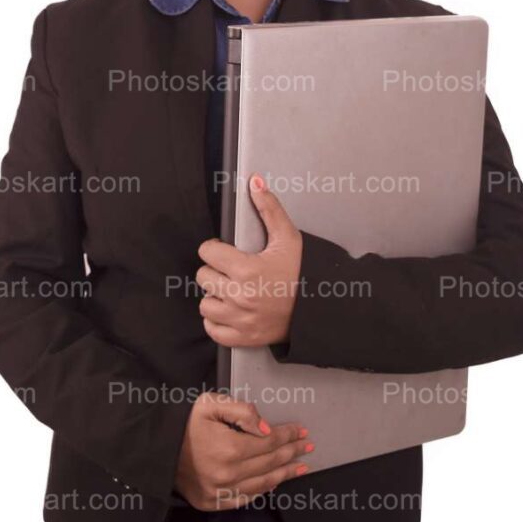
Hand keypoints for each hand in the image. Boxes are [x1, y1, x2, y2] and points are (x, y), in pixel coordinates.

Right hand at [174, 391, 312, 509]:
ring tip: (300, 466)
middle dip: (292, 452)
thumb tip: (267, 427)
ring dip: (285, 473)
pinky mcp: (214, 502)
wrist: (160, 449)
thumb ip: (241, 411)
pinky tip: (275, 481)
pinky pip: (246, 498)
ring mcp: (221, 491)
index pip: (270, 442)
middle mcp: (228, 474)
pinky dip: (263, 489)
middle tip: (307, 446)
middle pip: (270, 462)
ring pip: (263, 483)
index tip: (301, 430)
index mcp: (229, 448)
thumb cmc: (186, 423)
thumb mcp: (211, 404)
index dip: (288, 435)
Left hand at [197, 173, 302, 347]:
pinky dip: (217, 321)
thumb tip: (255, 183)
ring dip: (215, 296)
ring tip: (231, 290)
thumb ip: (269, 209)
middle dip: (215, 271)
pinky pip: (213, 330)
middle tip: (231, 270)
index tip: (226, 251)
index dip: (215, 248)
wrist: (320, 308)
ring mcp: (240, 320)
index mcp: (247, 270)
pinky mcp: (243, 338)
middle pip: (203, 277)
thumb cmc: (303, 272)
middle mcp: (240, 297)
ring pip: (205, 305)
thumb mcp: (288, 237)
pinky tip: (231, 310)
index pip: (207, 252)